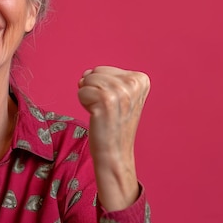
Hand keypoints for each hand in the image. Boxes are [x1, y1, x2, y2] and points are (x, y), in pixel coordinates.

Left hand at [77, 66, 149, 209]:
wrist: (114, 153)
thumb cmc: (112, 124)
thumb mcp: (119, 95)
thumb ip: (105, 78)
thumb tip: (85, 74)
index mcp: (141, 79)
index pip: (104, 69)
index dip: (102, 87)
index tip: (114, 105)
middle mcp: (134, 82)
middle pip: (95, 72)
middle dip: (93, 89)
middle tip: (106, 109)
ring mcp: (121, 91)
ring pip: (87, 80)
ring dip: (88, 97)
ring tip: (102, 112)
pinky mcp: (106, 99)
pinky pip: (81, 90)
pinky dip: (83, 103)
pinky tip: (97, 116)